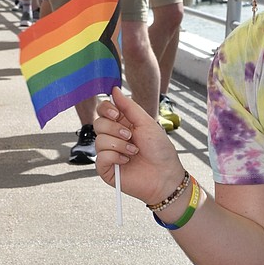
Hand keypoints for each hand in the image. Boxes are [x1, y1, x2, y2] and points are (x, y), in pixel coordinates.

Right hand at [94, 88, 184, 204]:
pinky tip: (126, 161)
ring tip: (134, 151)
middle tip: (130, 136)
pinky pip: (100, 157)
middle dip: (114, 128)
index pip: (103, 111)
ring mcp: (108, 153)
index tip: (116, 113)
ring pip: (99, 140)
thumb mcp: (146, 123)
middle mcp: (113, 138)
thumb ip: (129, 106)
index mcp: (122, 124)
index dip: (105, 109)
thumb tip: (114, 89)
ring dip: (119, 144)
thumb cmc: (160, 150)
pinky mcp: (106, 169)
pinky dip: (114, 156)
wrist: (165, 175)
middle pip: (98, 123)